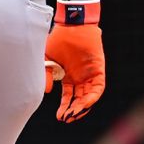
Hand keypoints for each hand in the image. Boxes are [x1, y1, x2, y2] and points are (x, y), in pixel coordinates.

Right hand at [45, 0, 104, 122]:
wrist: (72, 25)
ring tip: (74, 114)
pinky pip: (97, 88)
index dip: (65, 107)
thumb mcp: (47, 58)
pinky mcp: (97, 71)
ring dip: (82, 107)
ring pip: (88, 96)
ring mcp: (89, 75)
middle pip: (79, 99)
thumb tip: (46, 91)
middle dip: (73, 111)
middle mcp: (79, 77)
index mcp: (67, 75)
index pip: (68, 97)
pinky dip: (92, 97)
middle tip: (66, 119)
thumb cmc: (58, 38)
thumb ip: (46, 74)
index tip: (60, 116)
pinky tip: (84, 104)